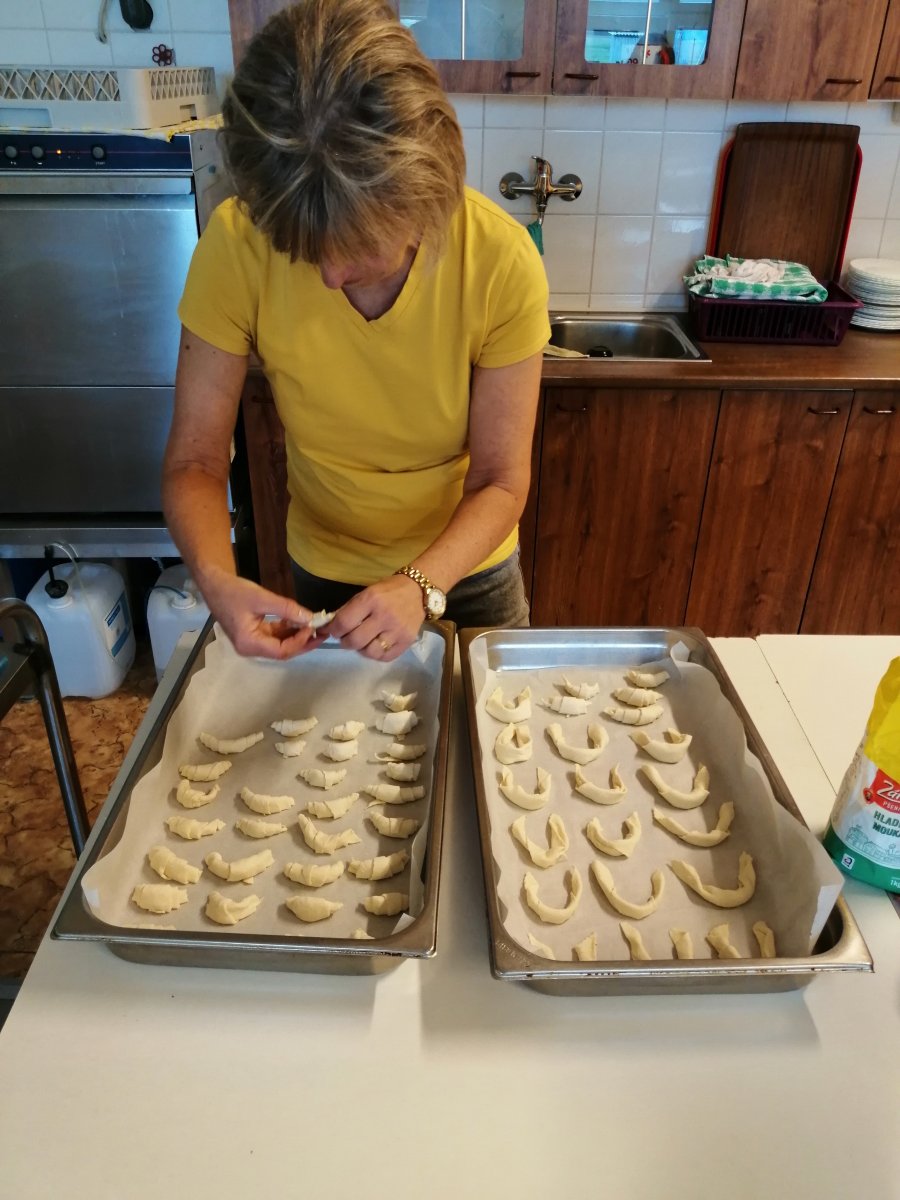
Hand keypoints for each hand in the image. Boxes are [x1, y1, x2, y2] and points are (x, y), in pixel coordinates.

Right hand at [197, 567, 320, 659]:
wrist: (214, 584)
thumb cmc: (233, 591)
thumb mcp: (262, 598)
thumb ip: (286, 609)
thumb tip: (309, 618)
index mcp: (249, 644)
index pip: (281, 651)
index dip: (300, 641)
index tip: (313, 627)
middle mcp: (250, 648)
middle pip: (282, 651)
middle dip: (303, 642)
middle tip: (322, 632)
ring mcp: (252, 642)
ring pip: (280, 645)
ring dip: (297, 636)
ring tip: (315, 626)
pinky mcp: (254, 634)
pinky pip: (275, 637)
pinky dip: (288, 630)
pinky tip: (300, 621)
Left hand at [327, 574, 424, 660]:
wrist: (419, 591)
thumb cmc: (389, 591)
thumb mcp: (367, 593)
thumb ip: (350, 609)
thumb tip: (332, 626)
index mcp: (371, 600)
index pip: (344, 622)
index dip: (333, 630)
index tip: (333, 630)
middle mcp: (384, 616)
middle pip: (355, 641)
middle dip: (345, 642)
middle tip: (346, 638)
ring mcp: (397, 630)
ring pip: (370, 652)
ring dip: (361, 650)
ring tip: (363, 642)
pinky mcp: (406, 641)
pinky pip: (385, 657)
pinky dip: (376, 654)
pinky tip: (375, 645)